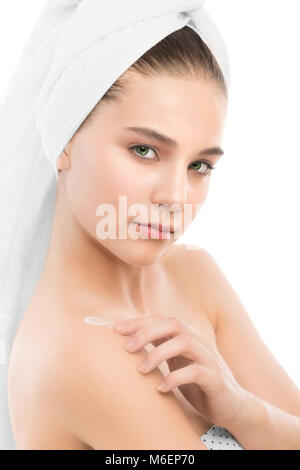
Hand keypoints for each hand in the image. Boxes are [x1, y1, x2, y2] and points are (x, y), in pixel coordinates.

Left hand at [113, 313, 247, 428]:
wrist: (231, 405)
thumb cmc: (197, 382)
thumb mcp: (176, 362)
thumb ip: (160, 348)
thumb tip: (128, 341)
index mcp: (186, 336)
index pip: (161, 319)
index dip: (139, 321)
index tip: (115, 329)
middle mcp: (198, 341)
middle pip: (173, 324)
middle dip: (146, 332)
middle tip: (126, 348)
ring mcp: (208, 358)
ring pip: (184, 343)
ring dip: (158, 354)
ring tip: (141, 370)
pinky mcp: (215, 378)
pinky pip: (195, 372)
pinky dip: (176, 378)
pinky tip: (161, 387)